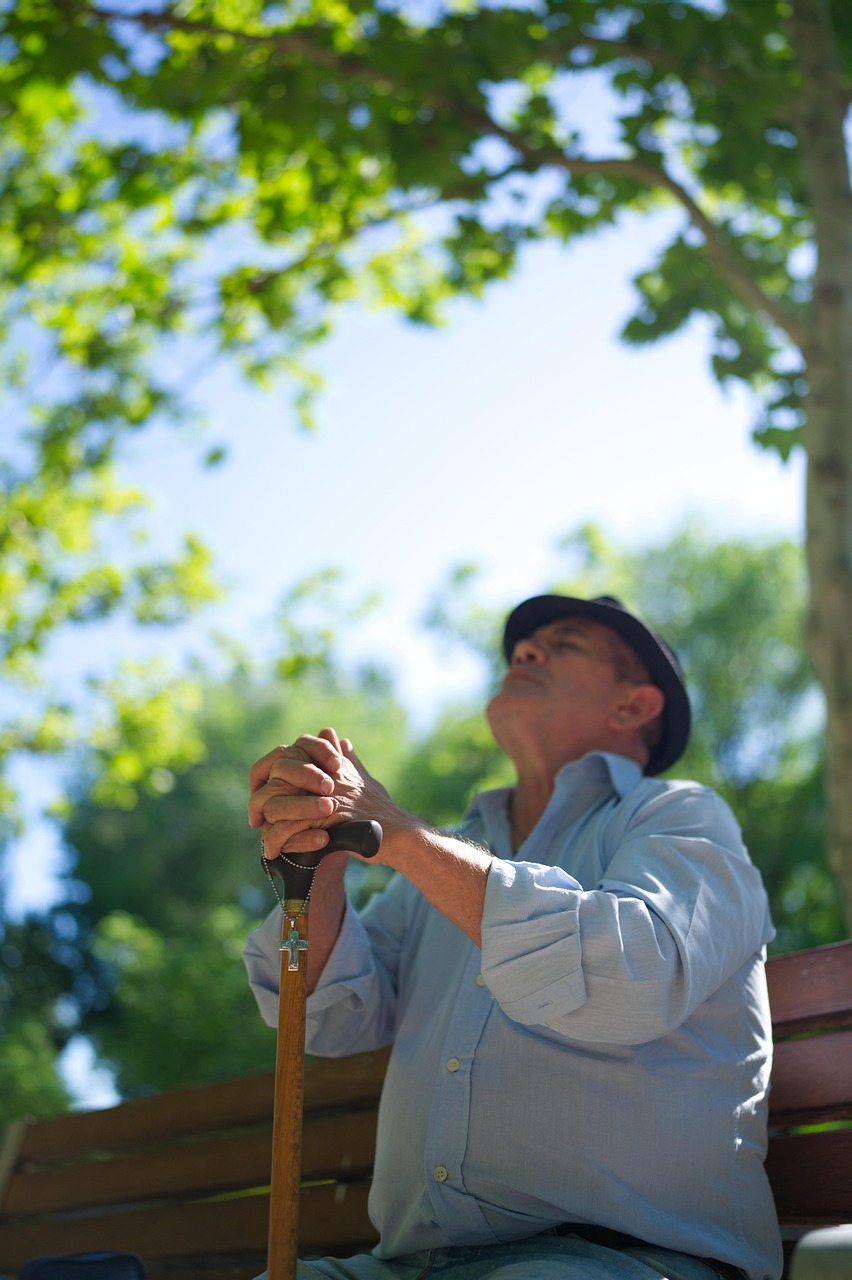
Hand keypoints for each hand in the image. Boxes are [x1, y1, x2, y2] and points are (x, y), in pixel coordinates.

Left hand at [248, 728, 414, 862]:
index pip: (289, 755)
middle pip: (277, 775)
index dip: (273, 772)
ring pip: (276, 803)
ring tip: (265, 840)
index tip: (266, 790)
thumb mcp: (364, 779)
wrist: (397, 833)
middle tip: (257, 817)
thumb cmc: (383, 810)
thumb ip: (349, 760)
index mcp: (330, 764)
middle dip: (262, 798)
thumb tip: (341, 740)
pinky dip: (277, 841)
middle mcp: (323, 775)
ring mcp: (321, 796)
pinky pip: (287, 828)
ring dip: (267, 823)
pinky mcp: (321, 820)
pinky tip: (273, 852)